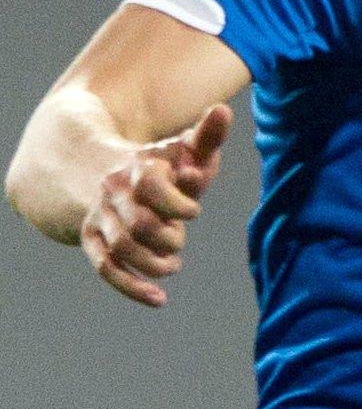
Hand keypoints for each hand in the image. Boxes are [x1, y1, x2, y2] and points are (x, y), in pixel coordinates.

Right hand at [79, 104, 230, 306]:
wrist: (95, 167)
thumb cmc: (158, 162)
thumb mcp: (183, 148)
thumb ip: (206, 135)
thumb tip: (222, 110)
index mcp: (138, 167)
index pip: (150, 184)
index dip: (177, 202)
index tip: (194, 209)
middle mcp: (114, 192)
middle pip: (138, 225)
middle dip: (166, 237)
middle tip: (180, 238)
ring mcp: (100, 217)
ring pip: (121, 249)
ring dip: (152, 263)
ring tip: (173, 265)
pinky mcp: (92, 239)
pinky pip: (104, 266)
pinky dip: (131, 286)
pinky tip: (159, 299)